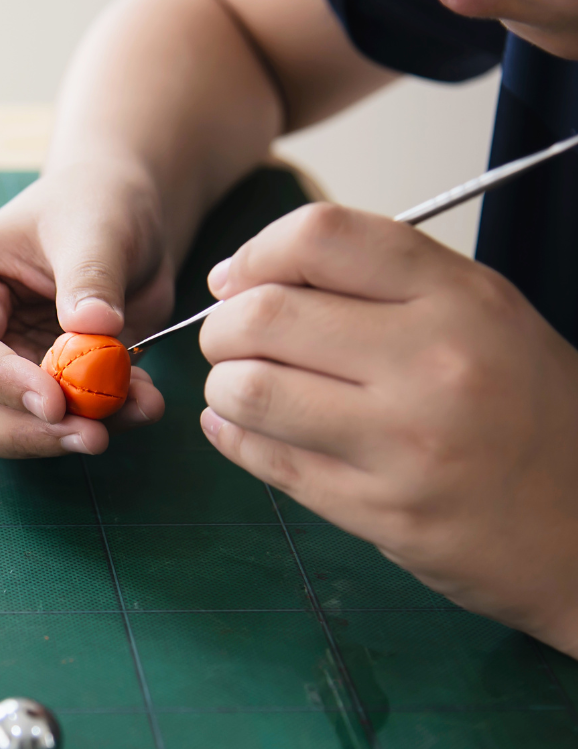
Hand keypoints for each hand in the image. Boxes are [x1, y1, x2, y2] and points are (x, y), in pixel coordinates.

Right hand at [0, 160, 168, 457]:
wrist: (122, 225)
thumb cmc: (92, 206)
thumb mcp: (96, 226)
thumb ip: (91, 275)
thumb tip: (94, 324)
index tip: (55, 402)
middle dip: (26, 431)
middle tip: (92, 435)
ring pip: (0, 433)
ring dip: (62, 437)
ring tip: (131, 410)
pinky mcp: (25, 396)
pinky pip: (49, 430)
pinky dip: (91, 428)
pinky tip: (139, 404)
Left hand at [198, 202, 577, 656]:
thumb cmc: (528, 413)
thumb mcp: (482, 317)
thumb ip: (379, 286)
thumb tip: (247, 278)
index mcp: (460, 297)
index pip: (320, 238)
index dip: (255, 254)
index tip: (235, 280)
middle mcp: (434, 361)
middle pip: (265, 315)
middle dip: (220, 326)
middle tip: (227, 341)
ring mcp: (406, 442)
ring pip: (251, 390)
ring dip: (222, 386)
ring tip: (238, 389)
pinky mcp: (381, 510)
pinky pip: (267, 462)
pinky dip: (232, 437)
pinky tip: (238, 428)